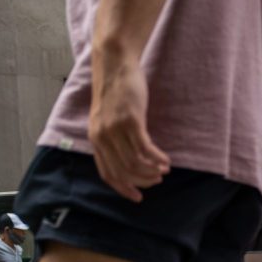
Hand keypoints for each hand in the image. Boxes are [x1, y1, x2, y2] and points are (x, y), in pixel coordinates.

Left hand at [89, 54, 169, 201]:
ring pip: (134, 163)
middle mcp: (102, 137)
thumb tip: (129, 159)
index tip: (139, 197)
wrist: (115, 64)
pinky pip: (145, 149)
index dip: (124, 188)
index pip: (107, 173)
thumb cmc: (115, 90)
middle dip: (142, 181)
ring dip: (151, 171)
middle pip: (123, 171)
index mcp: (95, 139)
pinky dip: (157, 159)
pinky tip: (166, 160)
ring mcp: (116, 129)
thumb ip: (113, 137)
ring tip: (163, 171)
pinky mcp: (131, 120)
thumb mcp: (107, 117)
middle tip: (157, 181)